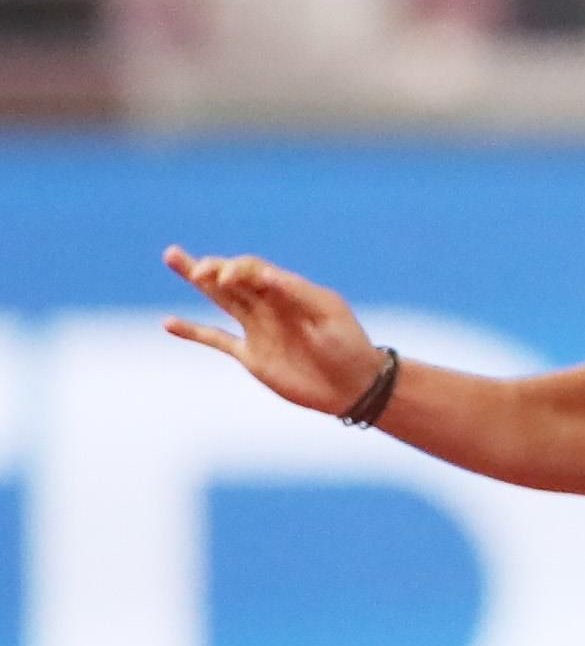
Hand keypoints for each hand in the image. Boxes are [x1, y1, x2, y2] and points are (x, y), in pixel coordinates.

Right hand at [161, 245, 381, 414]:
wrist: (355, 387)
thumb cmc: (349, 346)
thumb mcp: (328, 314)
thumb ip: (296, 293)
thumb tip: (264, 275)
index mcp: (288, 291)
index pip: (254, 269)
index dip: (237, 268)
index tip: (231, 277)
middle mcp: (269, 305)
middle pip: (231, 277)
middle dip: (209, 267)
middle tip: (190, 265)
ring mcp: (258, 329)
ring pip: (220, 299)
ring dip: (196, 280)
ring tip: (173, 257)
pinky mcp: (252, 355)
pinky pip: (216, 339)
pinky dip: (193, 331)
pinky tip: (168, 323)